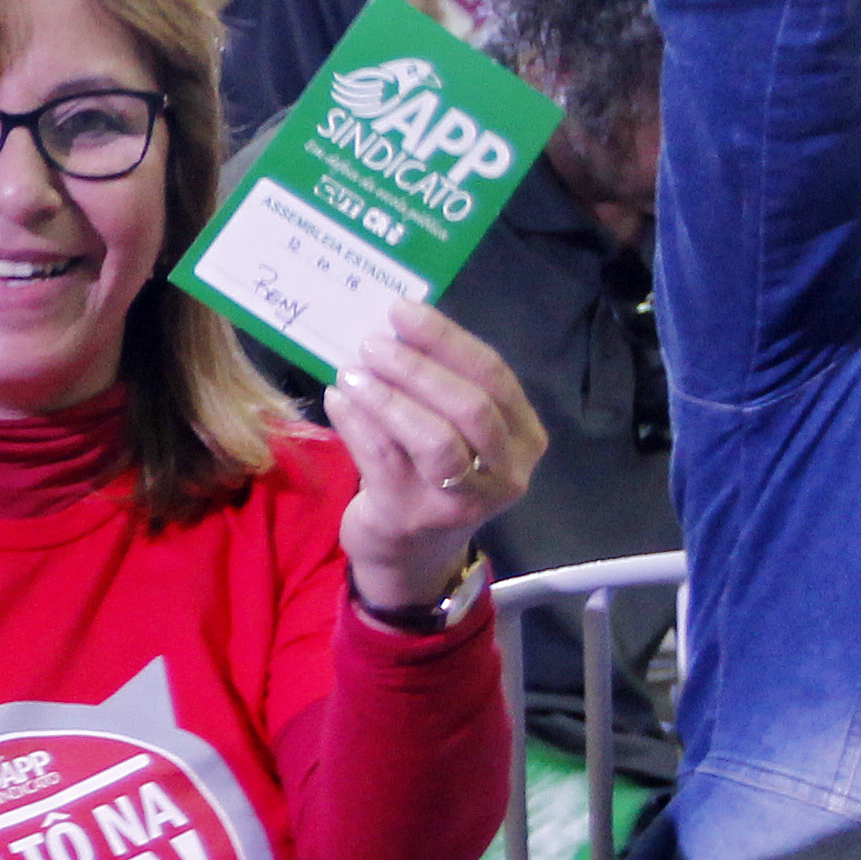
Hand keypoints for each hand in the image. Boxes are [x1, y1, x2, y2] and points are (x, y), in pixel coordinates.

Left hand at [323, 303, 542, 617]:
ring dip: (388, 397)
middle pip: (471, 407)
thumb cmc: (429, 472)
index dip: (447, 339)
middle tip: (373, 342)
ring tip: (352, 371)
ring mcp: (461, 501)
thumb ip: (439, 383)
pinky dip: (357, 422)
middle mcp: (505, 473)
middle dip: (418, 368)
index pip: (493, 376)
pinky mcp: (412, 517)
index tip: (402, 310)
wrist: (408, 550)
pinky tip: (337, 399)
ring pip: (433, 439)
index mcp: (523, 438)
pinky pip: (383, 459)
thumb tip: (396, 324)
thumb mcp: (452, 429)